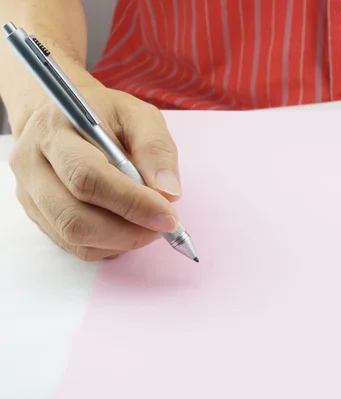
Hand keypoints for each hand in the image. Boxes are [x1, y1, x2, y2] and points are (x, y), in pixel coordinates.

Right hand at [9, 86, 181, 260]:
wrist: (64, 117)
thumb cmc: (105, 115)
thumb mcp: (138, 115)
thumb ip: (156, 147)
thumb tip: (168, 192)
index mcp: (54, 131)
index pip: (88, 177)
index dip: (132, 203)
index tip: (168, 217)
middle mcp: (32, 165)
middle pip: (75, 217)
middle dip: (128, 231)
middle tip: (163, 226)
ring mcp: (29, 194)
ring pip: (74, 237)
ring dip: (122, 240)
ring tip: (149, 225)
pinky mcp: (38, 216)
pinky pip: (75, 246)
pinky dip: (110, 245)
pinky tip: (128, 227)